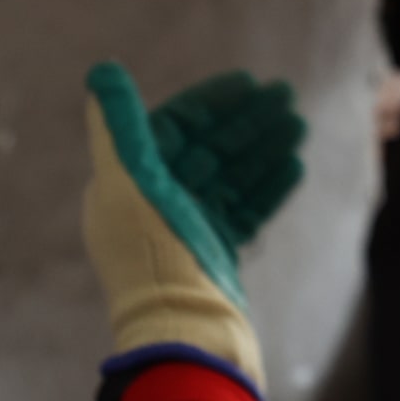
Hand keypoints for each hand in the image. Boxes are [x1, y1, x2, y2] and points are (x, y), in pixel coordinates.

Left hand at [82, 63, 304, 388]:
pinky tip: (294, 166)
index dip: (210, 103)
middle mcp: (156, 204)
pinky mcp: (215, 254)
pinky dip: (267, 187)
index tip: (247, 83)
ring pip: (231, 177)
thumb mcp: (127, 184)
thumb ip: (118, 127)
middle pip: (209, 149)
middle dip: (245, 122)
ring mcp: (188, 230)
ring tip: (298, 125)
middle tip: (286, 96)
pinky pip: (245, 210)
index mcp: (129, 185)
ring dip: (263, 148)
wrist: (181, 330)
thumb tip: (101, 70)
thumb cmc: (149, 257)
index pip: (175, 130)